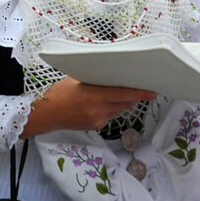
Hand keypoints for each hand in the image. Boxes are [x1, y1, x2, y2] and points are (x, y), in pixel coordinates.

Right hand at [22, 78, 156, 136]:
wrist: (48, 114)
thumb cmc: (59, 92)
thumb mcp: (76, 79)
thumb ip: (94, 79)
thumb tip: (111, 74)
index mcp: (93, 95)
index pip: (123, 94)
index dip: (139, 93)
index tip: (151, 92)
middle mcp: (98, 110)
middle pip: (125, 103)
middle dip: (134, 96)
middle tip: (141, 88)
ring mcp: (98, 120)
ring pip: (119, 109)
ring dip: (123, 102)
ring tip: (121, 93)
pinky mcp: (96, 126)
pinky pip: (111, 115)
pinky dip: (112, 108)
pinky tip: (105, 102)